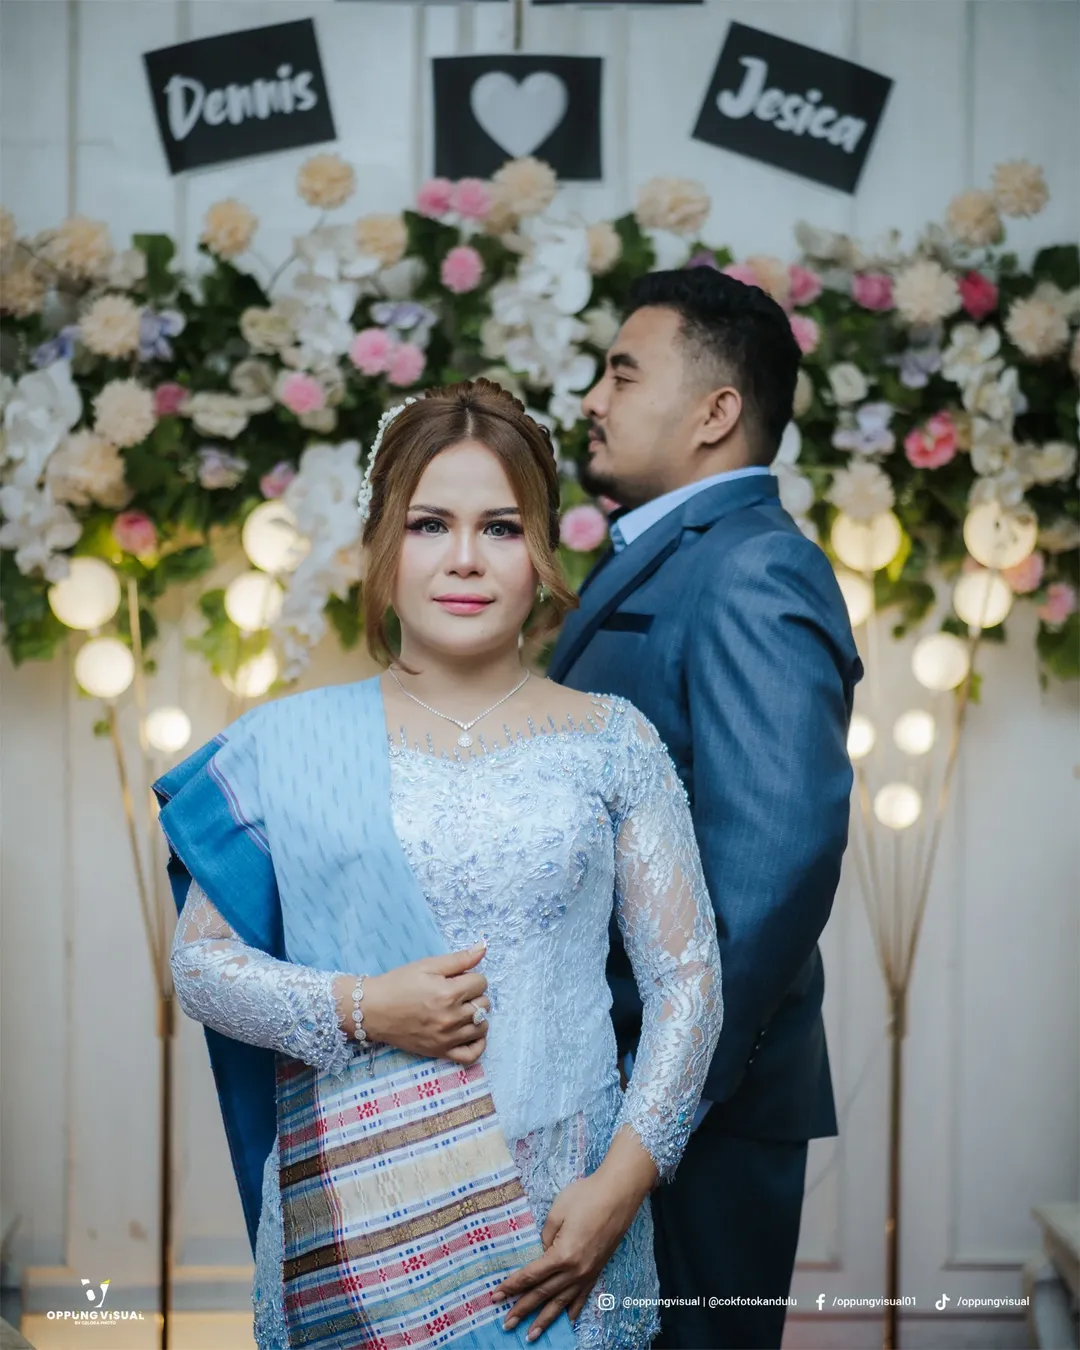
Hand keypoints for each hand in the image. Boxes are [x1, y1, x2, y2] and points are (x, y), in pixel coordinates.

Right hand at [335, 943, 490, 1063]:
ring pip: (482, 1027)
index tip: (457, 979)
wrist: (372, 1010)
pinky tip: (470, 1032)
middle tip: (457, 993)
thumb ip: (459, 959)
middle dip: (474, 995)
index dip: (471, 977)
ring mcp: (447, 1039)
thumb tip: (483, 949)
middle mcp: (451, 1018)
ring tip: (462, 1010)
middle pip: (484, 1004)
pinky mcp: (440, 1052)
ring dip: (477, 1016)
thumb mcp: (427, 965)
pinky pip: (471, 1055)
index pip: (481, 983)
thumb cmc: (398, 984)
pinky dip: (478, 1044)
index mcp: (449, 993)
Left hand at [494, 1170, 643, 1341]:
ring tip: (531, 1336)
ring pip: (561, 1302)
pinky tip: (566, 1321)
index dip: (512, 1286)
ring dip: (544, 1320)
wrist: (618, 1195)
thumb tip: (542, 1251)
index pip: (531, 1276)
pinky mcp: (596, 1271)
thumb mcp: (558, 1211)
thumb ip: (545, 1236)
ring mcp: (587, 1274)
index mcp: (561, 1255)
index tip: (496, 1296)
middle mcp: (574, 1270)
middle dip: (522, 1310)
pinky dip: (572, 1311)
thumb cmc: (586, 1197)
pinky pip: (582, 1297)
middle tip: (506, 1324)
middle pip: (543, 1294)